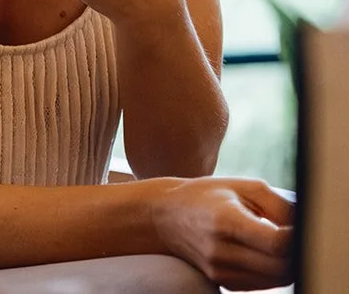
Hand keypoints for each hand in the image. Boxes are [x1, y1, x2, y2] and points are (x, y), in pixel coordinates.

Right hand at [152, 178, 292, 289]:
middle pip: (281, 266)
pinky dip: (273, 271)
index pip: (277, 244)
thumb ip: (280, 206)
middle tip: (295, 236)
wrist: (164, 215)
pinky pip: (263, 283)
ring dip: (287, 264)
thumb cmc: (207, 196)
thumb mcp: (243, 187)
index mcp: (225, 220)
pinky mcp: (222, 281)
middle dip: (297, 253)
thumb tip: (306, 226)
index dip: (297, 239)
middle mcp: (220, 250)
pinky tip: (265, 253)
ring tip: (279, 243)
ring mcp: (219, 270)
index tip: (300, 228)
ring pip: (276, 278)